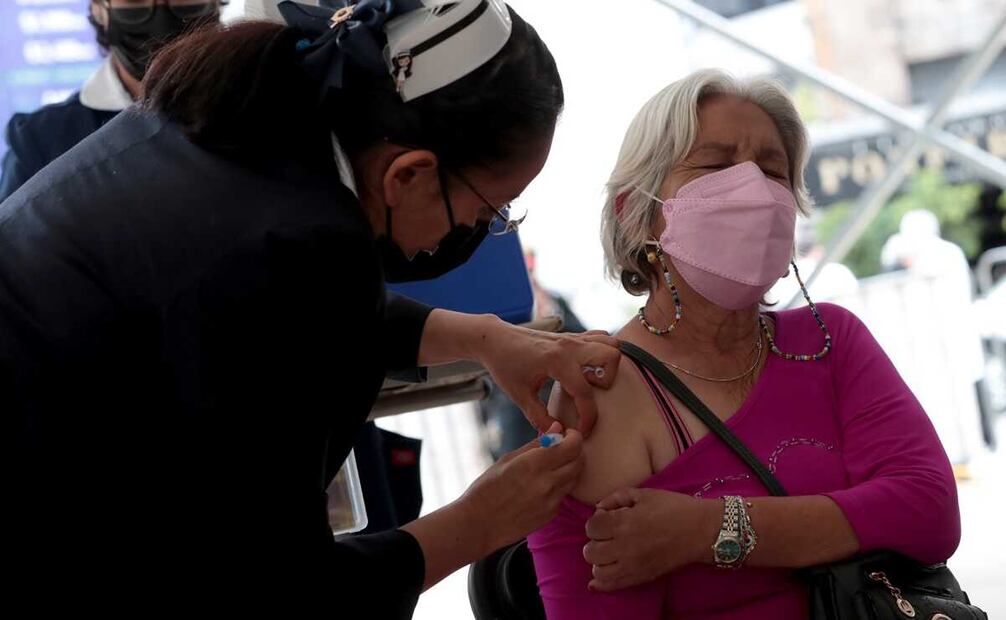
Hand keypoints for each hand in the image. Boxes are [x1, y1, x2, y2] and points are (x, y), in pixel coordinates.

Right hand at [460, 423, 583, 554]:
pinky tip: (542, 485)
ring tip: (551, 466)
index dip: (573, 436)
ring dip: (569, 468)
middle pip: (579, 461)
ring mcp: (551, 501)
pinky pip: (564, 494)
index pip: (573, 445)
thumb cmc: (487, 488)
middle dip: (574, 451)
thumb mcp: (508, 459)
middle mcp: (548, 483)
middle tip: (562, 448)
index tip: (565, 434)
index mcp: (534, 464)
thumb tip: (557, 428)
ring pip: (575, 478)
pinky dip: (560, 485)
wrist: (478, 524)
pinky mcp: (551, 514)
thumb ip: (536, 444)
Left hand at [475, 320, 619, 435]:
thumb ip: (539, 417)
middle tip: (588, 393)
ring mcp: (572, 338)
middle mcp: (569, 346)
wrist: (495, 339)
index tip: (581, 431)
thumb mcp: (519, 395)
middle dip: (607, 381)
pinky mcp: (571, 336)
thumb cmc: (504, 365)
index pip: (585, 392)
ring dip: (608, 364)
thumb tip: (558, 434)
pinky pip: (600, 338)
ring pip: (610, 343)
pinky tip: (584, 369)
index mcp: (556, 361)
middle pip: (611, 357)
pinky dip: (601, 353)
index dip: (587, 418)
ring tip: (588, 379)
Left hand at [583, 488, 719, 590]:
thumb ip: (616, 498)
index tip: (608, 518)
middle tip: (609, 535)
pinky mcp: (641, 577)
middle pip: (590, 550)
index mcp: (623, 522)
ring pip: (597, 569)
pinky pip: (611, 585)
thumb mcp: (644, 494)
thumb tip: (598, 509)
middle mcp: (624, 546)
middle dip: (595, 541)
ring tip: (611, 551)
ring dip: (600, 560)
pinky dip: (602, 581)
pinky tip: (605, 570)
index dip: (597, 521)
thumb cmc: (673, 508)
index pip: (591, 527)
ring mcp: (632, 565)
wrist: (700, 531)